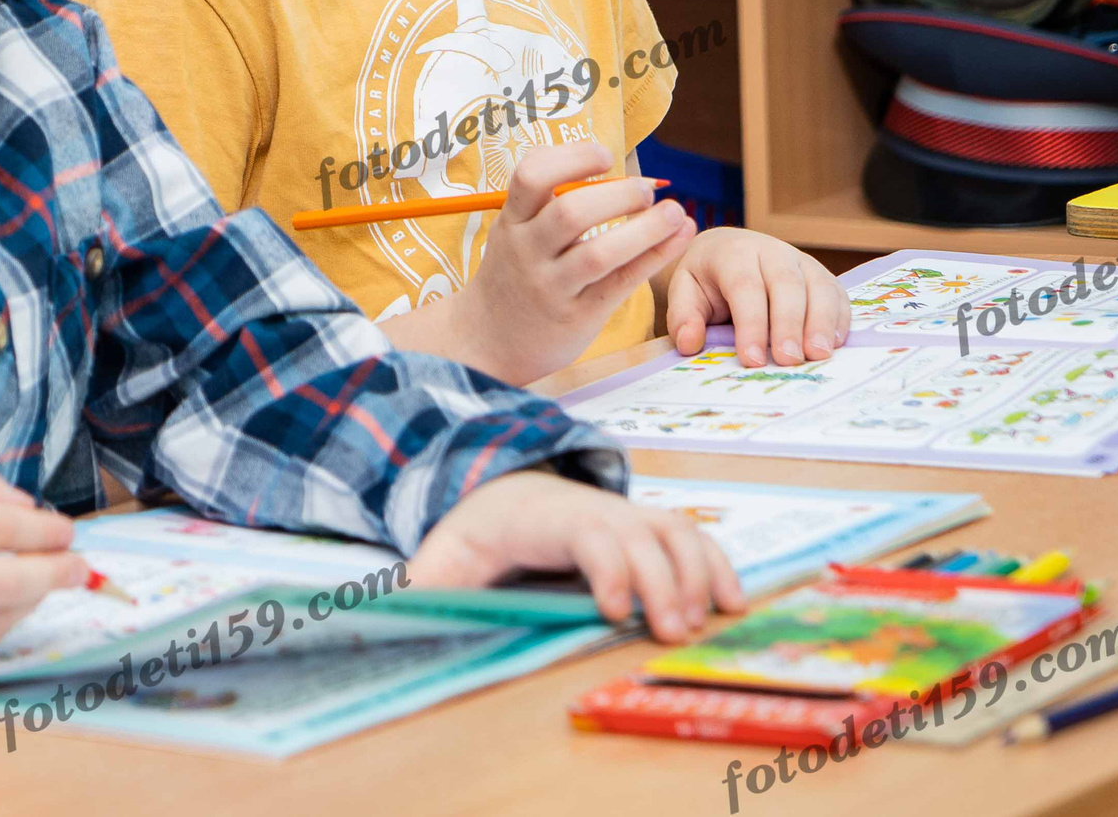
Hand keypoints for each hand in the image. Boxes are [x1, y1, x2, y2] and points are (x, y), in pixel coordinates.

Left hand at [408, 468, 743, 641]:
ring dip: (699, 574)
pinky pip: (692, 536)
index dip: (606, 566)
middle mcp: (594, 507)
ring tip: (706, 622)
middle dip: (661, 580)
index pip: (586, 531)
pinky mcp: (646, 525)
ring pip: (676, 529)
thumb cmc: (474, 529)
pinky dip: (717, 564)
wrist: (497, 485)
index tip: (614, 607)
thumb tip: (384, 609)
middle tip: (669, 632)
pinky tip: (733, 603)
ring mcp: (625, 513)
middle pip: (640, 533)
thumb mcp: (442, 552)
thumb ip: (422, 583)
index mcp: (544, 514)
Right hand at [451, 136, 695, 385]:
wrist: (489, 339)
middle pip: (570, 213)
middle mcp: (527, 251)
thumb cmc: (514, 272)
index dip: (571, 157)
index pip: (530, 175)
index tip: (605, 155)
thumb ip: (546, 197)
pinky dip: (655, 256)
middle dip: (617, 195)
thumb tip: (600, 156)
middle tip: (646, 190)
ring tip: (674, 213)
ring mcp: (551, 286)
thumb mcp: (515, 230)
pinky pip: (621, 283)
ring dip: (645, 229)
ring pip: (599, 253)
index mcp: (512, 220)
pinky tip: (680, 235)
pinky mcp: (577, 315)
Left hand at [661, 226, 851, 365]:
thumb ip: (684, 317)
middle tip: (789, 360)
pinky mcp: (821, 275)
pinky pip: (837, 293)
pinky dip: (839, 319)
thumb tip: (690, 344)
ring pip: (818, 287)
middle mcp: (772, 252)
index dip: (751, 324)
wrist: (728, 249)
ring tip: (818, 355)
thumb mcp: (685, 291)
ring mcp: (801, 261)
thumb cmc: (706, 278)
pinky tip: (834, 345)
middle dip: (789, 324)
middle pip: (787, 285)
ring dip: (821, 322)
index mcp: (734, 254)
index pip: (745, 287)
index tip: (752, 359)